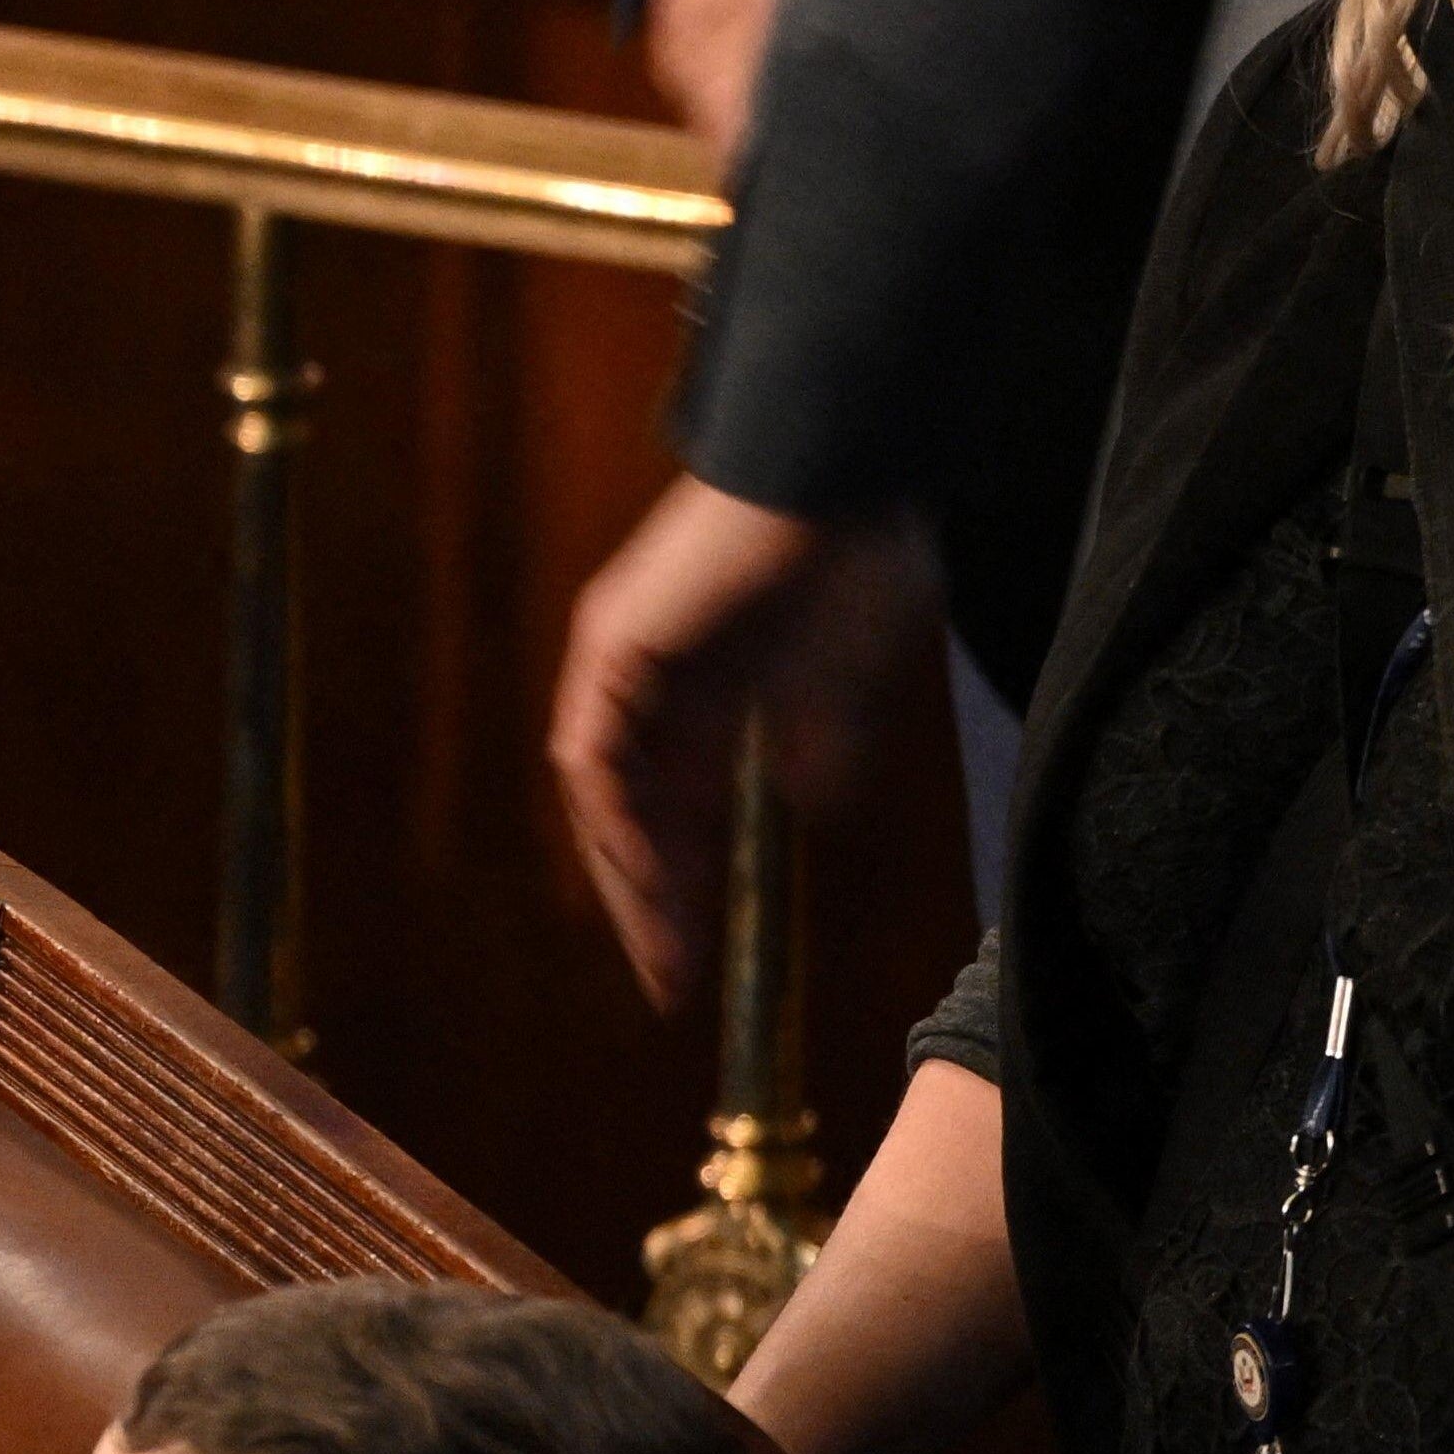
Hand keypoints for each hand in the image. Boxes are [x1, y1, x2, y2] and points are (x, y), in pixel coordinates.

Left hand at [546, 476, 944, 1007]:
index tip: (706, 962)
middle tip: (673, 982)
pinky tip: (652, 876)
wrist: (845, 472)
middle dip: (653, 901)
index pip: (678, 809)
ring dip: (631, 875)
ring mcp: (621, 661)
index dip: (690, 886)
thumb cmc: (857, 559)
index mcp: (703, 689)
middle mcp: (648, 680)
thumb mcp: (844, 682)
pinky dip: (618, 821)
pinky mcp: (613, 645)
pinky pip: (595, 757)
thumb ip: (818, 744)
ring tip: (663, 950)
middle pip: (632, 815)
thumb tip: (811, 804)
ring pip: (605, 795)